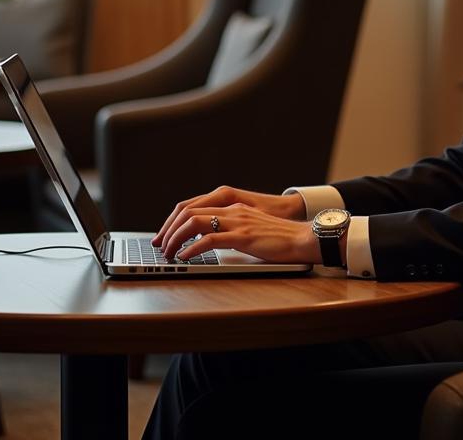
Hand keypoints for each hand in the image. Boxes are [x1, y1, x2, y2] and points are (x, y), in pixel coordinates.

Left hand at [152, 186, 305, 247]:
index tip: (163, 235)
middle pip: (188, 211)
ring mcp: (238, 221)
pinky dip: (192, 249)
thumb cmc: (280, 238)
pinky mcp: (244, 236)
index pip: (193, 206)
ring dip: (176, 239)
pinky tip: (185, 257)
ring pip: (195, 222)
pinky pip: (210, 239)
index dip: (173, 220)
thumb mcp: (251, 228)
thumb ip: (231, 229)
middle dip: (168, 229)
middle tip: (159, 246)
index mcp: (233, 206)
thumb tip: (208, 240)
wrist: (303, 237)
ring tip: (168, 253)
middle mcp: (232, 209)